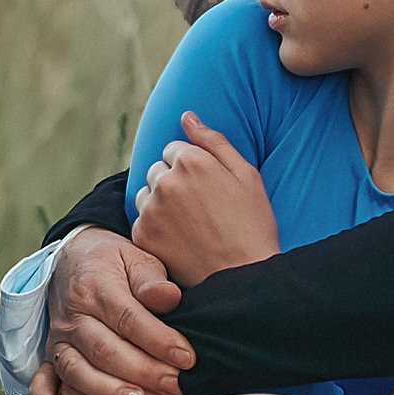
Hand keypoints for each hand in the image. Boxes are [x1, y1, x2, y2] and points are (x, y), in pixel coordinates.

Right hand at [44, 227, 193, 394]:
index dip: (159, 340)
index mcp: (95, 284)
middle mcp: (73, 314)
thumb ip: (151, 279)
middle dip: (142, 370)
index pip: (127, 317)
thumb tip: (169, 297)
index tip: (188, 357)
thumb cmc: (115, 263)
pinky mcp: (51, 354)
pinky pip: (43, 377)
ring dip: (106, 390)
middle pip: (104, 348)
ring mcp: (59, 336)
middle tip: (175, 384)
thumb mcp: (136, 257)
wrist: (74, 260)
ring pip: (77, 368)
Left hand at [130, 112, 276, 284]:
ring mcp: (152, 209)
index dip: (193, 169)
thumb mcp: (246, 175)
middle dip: (173, 183)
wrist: (244, 278)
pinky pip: (141, 221)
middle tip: (200, 210)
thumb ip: (213, 141)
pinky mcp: (142, 235)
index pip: (174, 149)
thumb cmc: (251, 226)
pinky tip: (179, 240)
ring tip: (189, 226)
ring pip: (146, 195)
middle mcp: (166, 180)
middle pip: (157, 170)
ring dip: (160, 204)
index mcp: (192, 160)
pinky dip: (155, 229)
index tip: (207, 189)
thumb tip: (186, 116)